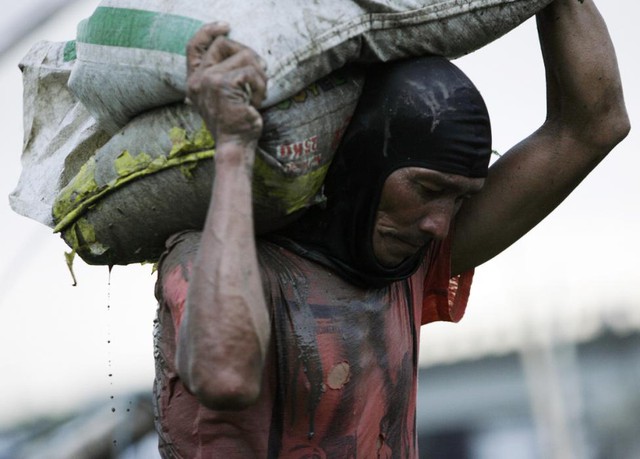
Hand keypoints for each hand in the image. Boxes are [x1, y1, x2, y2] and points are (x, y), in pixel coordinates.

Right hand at [186, 23, 267, 149]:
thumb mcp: (224, 97)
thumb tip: (245, 53)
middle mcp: (198, 79)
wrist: (234, 145)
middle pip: (223, 44)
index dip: (209, 31)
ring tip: (258, 93)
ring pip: (244, 56)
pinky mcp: (223, 84)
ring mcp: (208, 80)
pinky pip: (250, 71)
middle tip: (260, 72)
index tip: (226, 27)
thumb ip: (223, 75)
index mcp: (195, 81)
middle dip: (248, 54)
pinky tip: (257, 101)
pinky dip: (260, 85)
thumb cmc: (234, 124)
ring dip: (259, 74)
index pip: (195, 46)